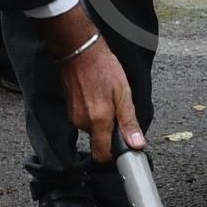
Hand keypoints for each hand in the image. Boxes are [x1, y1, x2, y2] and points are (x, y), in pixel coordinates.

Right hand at [54, 29, 143, 159]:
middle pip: (99, 141)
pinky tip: (97, 96)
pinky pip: (85, 119)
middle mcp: (83, 122)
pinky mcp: (70, 109)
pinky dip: (93, 112)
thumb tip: (136, 144)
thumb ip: (129, 122)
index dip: (114, 154)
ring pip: (92, 129)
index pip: (102, 155)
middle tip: (118, 113)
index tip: (123, 146)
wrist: (80, 51)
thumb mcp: (123, 93)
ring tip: (107, 99)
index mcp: (98, 121)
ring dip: (101, 120)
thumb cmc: (103, 68)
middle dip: (110, 132)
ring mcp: (74, 116)